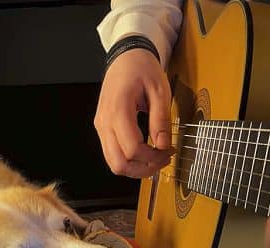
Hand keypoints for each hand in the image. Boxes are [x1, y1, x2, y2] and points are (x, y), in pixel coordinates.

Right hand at [94, 49, 175, 177]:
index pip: (132, 149)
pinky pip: (112, 154)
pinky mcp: (103, 128)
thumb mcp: (159, 90)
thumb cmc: (142, 68)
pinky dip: (129, 160)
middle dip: (143, 169)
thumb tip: (163, 145)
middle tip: (163, 161)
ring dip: (136, 168)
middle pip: (118, 163)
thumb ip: (160, 118)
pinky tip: (145, 152)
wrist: (126, 57)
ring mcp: (101, 126)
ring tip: (156, 158)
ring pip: (114, 163)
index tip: (169, 151)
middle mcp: (104, 121)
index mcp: (118, 109)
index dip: (152, 157)